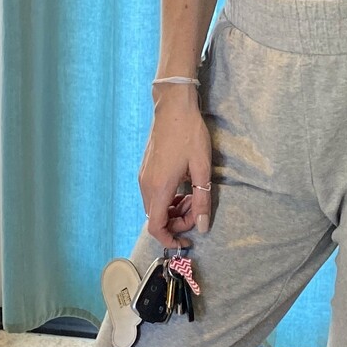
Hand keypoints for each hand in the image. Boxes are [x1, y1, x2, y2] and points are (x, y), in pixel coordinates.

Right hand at [139, 92, 212, 248]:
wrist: (173, 107)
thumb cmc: (189, 134)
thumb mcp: (202, 168)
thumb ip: (202, 200)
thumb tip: (202, 226)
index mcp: (159, 187)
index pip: (156, 227)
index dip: (170, 238)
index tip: (187, 239)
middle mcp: (146, 185)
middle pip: (156, 219)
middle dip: (177, 221)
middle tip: (197, 209)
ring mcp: (143, 177)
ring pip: (154, 207)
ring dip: (173, 210)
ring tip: (193, 195)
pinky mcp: (145, 171)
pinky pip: (153, 195)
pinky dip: (168, 199)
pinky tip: (184, 186)